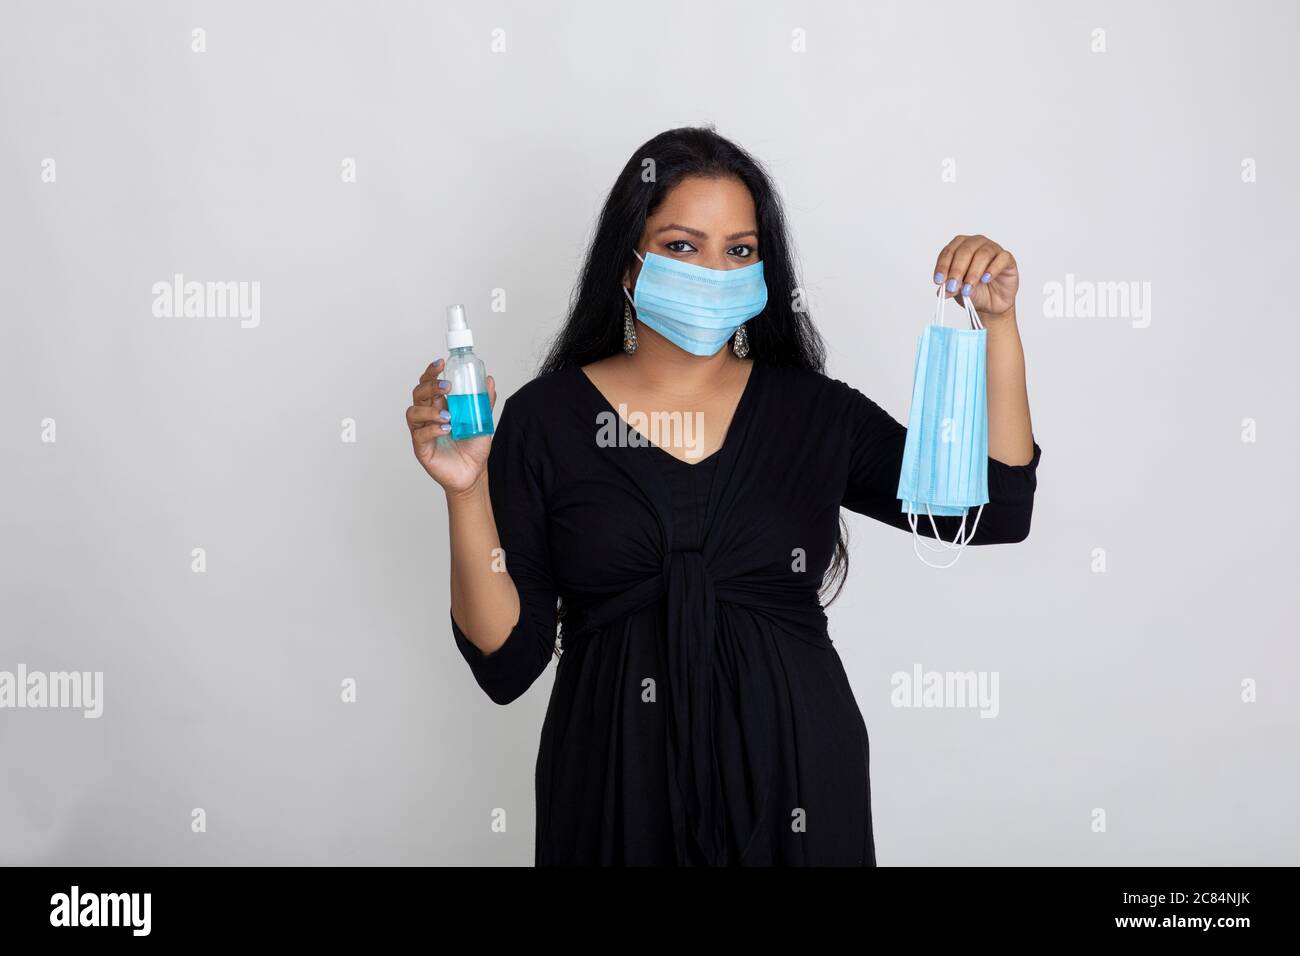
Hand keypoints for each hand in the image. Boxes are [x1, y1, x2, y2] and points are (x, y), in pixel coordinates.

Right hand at [407, 358, 497, 496]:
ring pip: (413, 412)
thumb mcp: (482, 421)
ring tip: (448, 415)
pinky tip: (446, 429)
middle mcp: (428, 417)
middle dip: (430, 385)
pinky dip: (432, 429)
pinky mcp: (421, 448)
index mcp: (439, 406)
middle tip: (446, 386)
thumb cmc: (473, 447)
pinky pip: (420, 434)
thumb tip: (488, 379)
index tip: (441, 363)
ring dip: (430, 410)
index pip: (429, 384)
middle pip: (418, 393)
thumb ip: (484, 401)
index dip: (431, 372)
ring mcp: (423, 432)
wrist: (474, 473)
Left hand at [932, 234, 1018, 319]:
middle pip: (965, 251)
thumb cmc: (973, 291)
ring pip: (983, 254)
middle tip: (952, 286)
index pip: (948, 251)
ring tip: (968, 288)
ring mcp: (993, 249)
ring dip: (973, 272)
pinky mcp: (1007, 258)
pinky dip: (992, 269)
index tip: (938, 281)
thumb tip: (945, 290)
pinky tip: (985, 279)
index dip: (942, 266)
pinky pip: (1001, 259)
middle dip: (956, 270)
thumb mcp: (958, 291)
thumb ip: (951, 288)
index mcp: (959, 247)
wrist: (991, 303)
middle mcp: (976, 243)